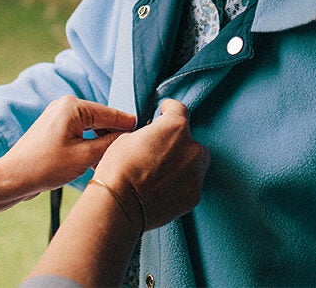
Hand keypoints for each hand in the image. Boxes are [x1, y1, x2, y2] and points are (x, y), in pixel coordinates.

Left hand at [0, 95, 137, 192]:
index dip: (129, 126)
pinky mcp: (54, 129)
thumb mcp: (85, 156)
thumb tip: (129, 136)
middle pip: (102, 120)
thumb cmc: (45, 166)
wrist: (13, 178)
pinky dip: (89, 145)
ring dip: (102, 144)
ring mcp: (58, 116)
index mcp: (74, 106)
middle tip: (131, 154)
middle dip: (114, 137)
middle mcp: (66, 105)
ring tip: (113, 161)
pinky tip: (96, 162)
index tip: (148, 135)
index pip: (111, 114)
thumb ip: (110, 143)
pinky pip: (80, 133)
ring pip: (92, 128)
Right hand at [93, 99, 209, 230]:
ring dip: (182, 164)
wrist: (119, 205)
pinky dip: (181, 184)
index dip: (169, 110)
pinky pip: (191, 184)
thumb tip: (153, 139)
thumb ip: (150, 134)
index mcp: (176, 127)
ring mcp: (197, 174)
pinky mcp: (195, 196)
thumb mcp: (128, 138)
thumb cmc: (118, 169)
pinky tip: (163, 188)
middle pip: (191, 140)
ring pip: (195, 163)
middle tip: (159, 152)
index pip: (179, 110)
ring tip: (161, 173)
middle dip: (177, 143)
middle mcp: (193, 148)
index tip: (164, 114)